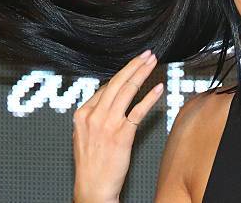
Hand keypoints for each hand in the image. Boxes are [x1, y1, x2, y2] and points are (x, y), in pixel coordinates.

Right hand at [72, 50, 162, 202]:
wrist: (92, 187)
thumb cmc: (91, 164)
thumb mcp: (84, 134)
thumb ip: (95, 115)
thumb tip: (110, 98)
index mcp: (82, 114)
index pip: (105, 87)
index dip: (123, 74)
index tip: (135, 65)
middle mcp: (93, 116)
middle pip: (117, 83)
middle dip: (134, 65)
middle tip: (146, 54)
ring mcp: (107, 124)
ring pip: (127, 91)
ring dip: (142, 73)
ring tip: (152, 63)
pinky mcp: (122, 134)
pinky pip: (138, 110)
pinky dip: (150, 97)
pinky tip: (158, 88)